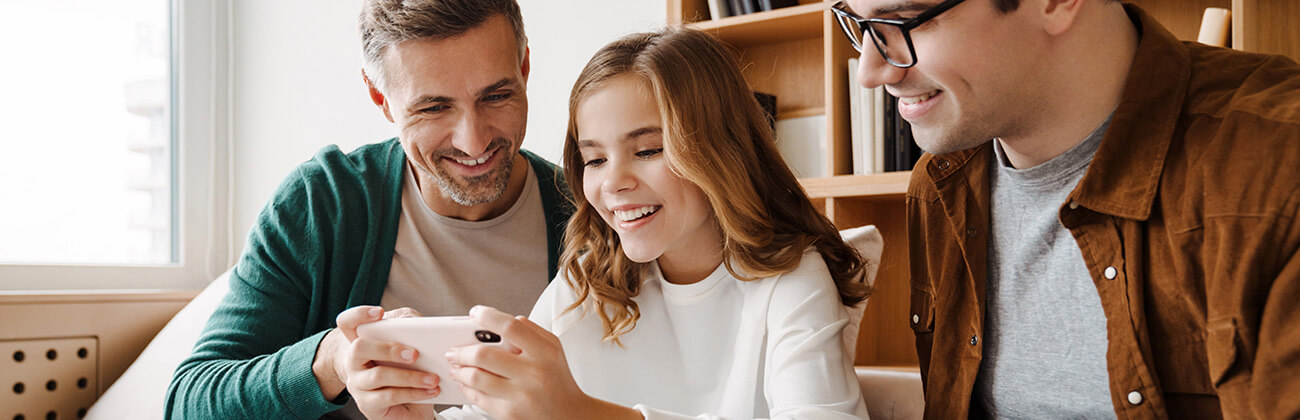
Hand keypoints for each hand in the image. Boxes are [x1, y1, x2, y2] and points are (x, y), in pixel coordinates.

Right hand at [321, 306, 438, 419]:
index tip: (380, 312)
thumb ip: (408, 325)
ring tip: (433, 378)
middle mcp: (353, 361)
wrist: (405, 403)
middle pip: (358, 347)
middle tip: (414, 353)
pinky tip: (430, 391)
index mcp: (361, 340)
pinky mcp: (366, 404)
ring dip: (410, 376)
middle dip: (388, 348)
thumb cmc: (404, 367)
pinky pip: (389, 397)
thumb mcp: (407, 341)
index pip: (347, 322)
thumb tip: (416, 322)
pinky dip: (413, 393)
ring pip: (379, 375)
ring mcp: (357, 383)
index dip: (359, 315)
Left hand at [445, 306, 640, 419]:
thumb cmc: (557, 379)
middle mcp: (533, 373)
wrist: (569, 414)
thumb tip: (503, 320)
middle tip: (453, 350)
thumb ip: (531, 330)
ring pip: (476, 377)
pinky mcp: (509, 413)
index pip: (511, 327)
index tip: (475, 312)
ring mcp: (520, 395)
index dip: (488, 316)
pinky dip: (466, 388)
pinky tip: (465, 382)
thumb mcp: (553, 348)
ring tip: (455, 365)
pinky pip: (478, 398)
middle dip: (461, 351)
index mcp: (545, 352)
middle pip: (484, 355)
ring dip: (459, 370)